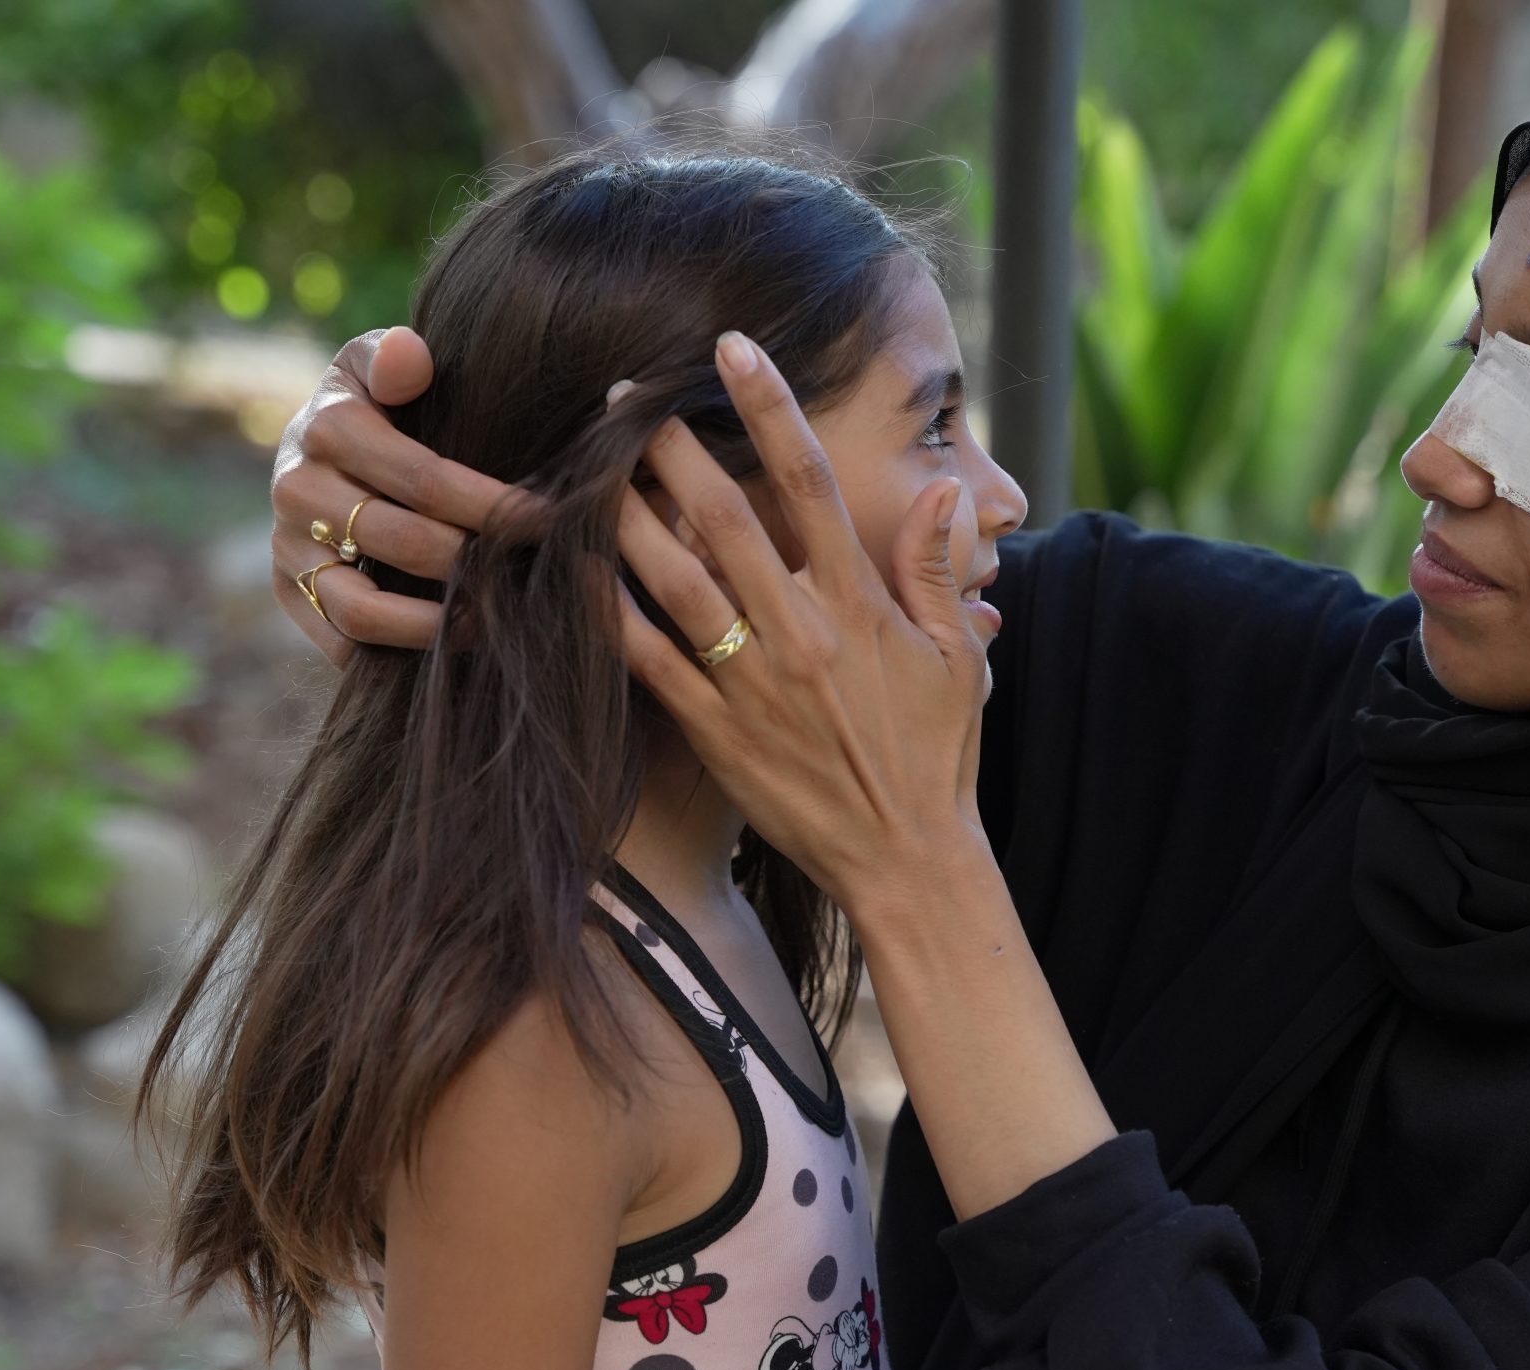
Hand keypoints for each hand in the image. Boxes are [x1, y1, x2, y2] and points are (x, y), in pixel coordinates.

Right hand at [267, 328, 514, 662]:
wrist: (310, 445)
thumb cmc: (372, 402)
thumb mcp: (374, 362)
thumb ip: (394, 355)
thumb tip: (411, 355)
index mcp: (329, 427)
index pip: (426, 479)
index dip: (494, 505)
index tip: (552, 521)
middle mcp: (297, 489)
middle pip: (404, 544)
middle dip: (478, 564)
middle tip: (536, 578)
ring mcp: (288, 547)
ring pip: (365, 610)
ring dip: (438, 625)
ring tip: (495, 621)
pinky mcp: (289, 592)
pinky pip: (342, 643)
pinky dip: (397, 656)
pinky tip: (452, 646)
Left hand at [615, 332, 988, 911]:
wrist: (908, 861)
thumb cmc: (938, 756)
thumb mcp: (959, 657)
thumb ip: (938, 568)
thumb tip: (946, 485)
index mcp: (860, 603)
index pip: (809, 482)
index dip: (770, 406)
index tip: (733, 348)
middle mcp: (800, 632)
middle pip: (722, 516)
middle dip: (669, 446)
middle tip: (624, 395)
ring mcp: (750, 683)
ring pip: (671, 580)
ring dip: (623, 515)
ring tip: (583, 465)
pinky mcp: (714, 732)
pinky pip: (646, 661)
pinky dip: (606, 612)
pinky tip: (570, 570)